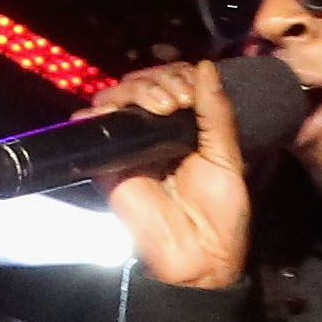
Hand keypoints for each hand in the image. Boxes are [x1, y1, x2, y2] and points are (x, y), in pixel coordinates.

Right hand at [88, 61, 258, 290]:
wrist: (198, 255)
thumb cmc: (219, 213)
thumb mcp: (227, 155)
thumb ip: (216, 112)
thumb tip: (205, 66)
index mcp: (185, 128)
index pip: (173, 81)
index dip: (180, 76)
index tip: (194, 93)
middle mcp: (155, 132)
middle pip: (143, 83)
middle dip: (161, 80)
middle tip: (179, 101)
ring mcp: (130, 144)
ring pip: (119, 97)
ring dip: (140, 89)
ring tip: (164, 107)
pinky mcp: (108, 161)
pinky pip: (93, 126)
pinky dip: (102, 112)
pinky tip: (126, 113)